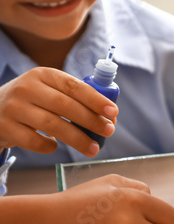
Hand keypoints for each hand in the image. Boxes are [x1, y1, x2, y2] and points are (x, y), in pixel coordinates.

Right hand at [0, 68, 116, 156]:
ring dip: (77, 139)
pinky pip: (34, 141)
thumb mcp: (49, 91)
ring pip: (52, 125)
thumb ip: (76, 99)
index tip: (113, 112)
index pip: (73, 86)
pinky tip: (54, 146)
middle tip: (109, 131)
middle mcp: (27, 88)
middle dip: (91, 120)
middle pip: (65, 106)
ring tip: (93, 149)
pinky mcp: (5, 127)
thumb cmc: (33, 102)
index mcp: (43, 75)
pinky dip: (49, 146)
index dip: (95, 100)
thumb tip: (110, 118)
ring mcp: (14, 108)